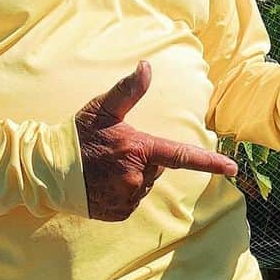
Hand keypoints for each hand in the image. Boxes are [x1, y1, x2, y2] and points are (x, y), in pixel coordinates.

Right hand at [75, 61, 237, 221]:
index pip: (184, 156)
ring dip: (133, 177)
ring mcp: (128, 197)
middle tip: (115, 152)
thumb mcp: (103, 108)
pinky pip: (131, 201)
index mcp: (140, 149)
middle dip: (144, 160)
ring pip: (144, 185)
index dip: (211, 162)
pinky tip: (104, 183)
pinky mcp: (118, 213)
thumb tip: (146, 66)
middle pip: (158, 169)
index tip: (233, 168)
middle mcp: (138, 177)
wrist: (46, 170)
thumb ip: (128, 89)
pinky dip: (122, 192)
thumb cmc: (78, 135)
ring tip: (106, 168)